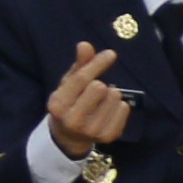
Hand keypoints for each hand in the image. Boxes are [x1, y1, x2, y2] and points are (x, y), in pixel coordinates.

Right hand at [41, 39, 133, 161]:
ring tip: (101, 101)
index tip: (111, 54)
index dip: (97, 64)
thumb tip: (85, 44)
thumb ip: (78, 65)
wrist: (69, 138)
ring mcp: (91, 131)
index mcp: (58, 105)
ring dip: (111, 94)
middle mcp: (72, 120)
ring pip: (114, 97)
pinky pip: (124, 109)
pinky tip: (109, 110)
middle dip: (100, 84)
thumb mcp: (68, 85)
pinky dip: (120, 105)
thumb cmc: (69, 104)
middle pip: (99, 87)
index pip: (81, 79)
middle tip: (95, 90)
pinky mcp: (108, 137)